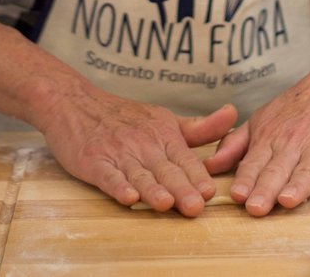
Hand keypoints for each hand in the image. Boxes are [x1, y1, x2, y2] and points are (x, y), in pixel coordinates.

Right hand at [31, 81, 237, 216]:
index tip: (209, 192)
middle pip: (165, 170)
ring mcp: (117, 153)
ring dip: (152, 190)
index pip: (183, 159)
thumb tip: (233, 116)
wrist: (75, 103)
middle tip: (195, 206)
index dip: (196, 176)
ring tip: (165, 204)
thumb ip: (199, 128)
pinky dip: (117, 186)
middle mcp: (142, 144)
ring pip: (139, 175)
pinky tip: (127, 197)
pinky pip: (107, 175)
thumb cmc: (124, 116)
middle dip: (181, 188)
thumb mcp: (164, 119)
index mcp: (162, 135)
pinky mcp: (93, 161)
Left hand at [204, 42, 309, 215]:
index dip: (245, 180)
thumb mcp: (260, 119)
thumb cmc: (297, 106)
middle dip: (265, 189)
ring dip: (297, 186)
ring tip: (287, 201)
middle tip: (255, 208)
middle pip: (277, 170)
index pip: (254, 163)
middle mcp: (291, 143)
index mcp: (268, 138)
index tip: (236, 195)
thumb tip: (209, 165)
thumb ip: (235, 144)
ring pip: (306, 170)